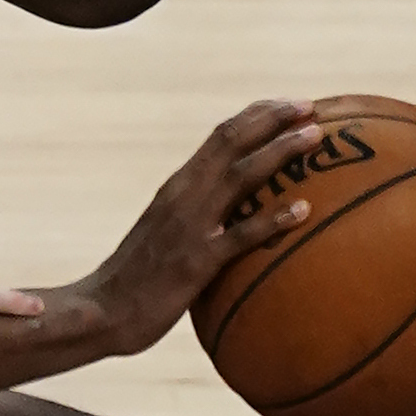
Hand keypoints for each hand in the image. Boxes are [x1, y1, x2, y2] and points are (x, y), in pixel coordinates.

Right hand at [81, 99, 322, 355]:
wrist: (101, 310)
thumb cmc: (138, 280)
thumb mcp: (167, 235)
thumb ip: (197, 217)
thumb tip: (238, 214)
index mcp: (177, 187)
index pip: (220, 137)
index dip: (258, 116)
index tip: (291, 105)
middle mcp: (182, 195)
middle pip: (231, 142)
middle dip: (273, 119)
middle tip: (310, 106)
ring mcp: (189, 226)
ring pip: (240, 176)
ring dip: (279, 152)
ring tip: (314, 137)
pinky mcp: (195, 262)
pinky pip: (240, 236)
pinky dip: (272, 219)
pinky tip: (304, 211)